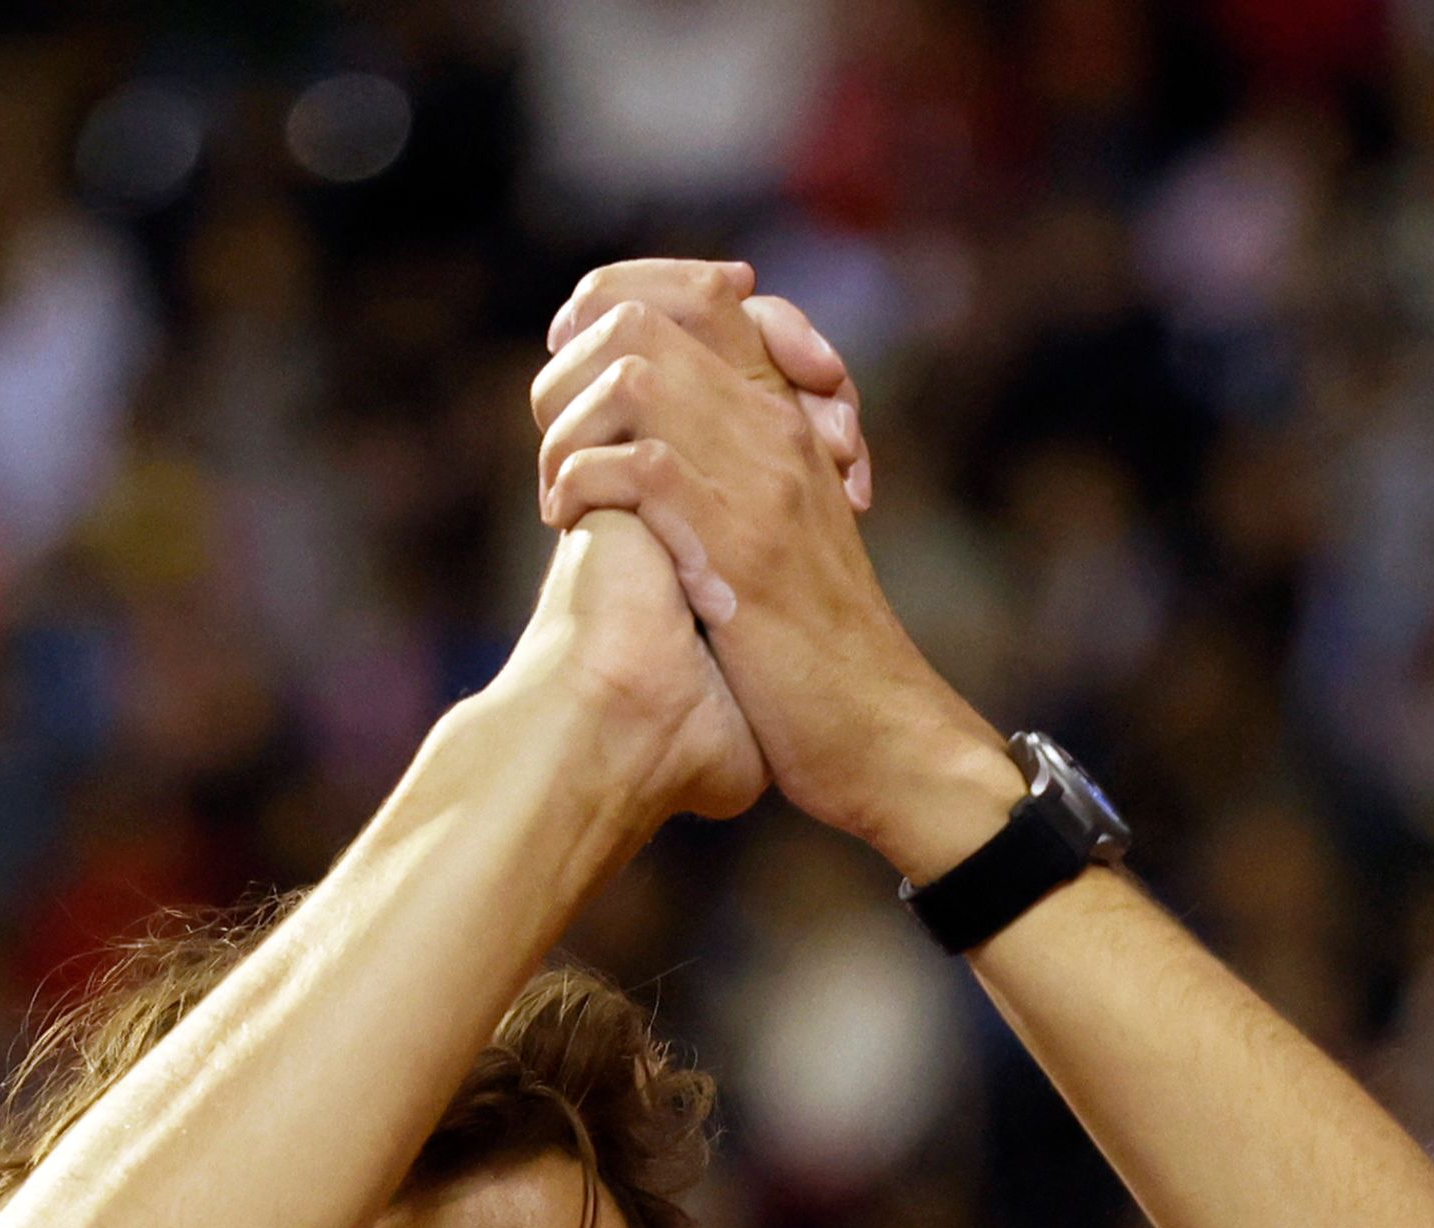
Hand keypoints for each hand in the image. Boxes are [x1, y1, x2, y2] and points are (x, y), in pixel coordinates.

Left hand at [530, 264, 1019, 880]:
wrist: (881, 728)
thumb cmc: (822, 650)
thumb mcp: (784, 536)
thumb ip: (736, 472)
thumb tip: (653, 442)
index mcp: (790, 421)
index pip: (706, 293)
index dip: (619, 302)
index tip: (572, 362)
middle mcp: (777, 430)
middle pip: (646, 315)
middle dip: (569, 364)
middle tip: (552, 435)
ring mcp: (760, 482)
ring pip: (633, 375)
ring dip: (569, 424)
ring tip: (559, 488)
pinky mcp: (737, 547)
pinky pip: (639, 465)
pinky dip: (585, 483)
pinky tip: (572, 526)